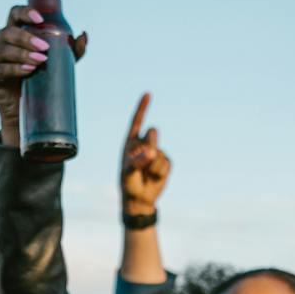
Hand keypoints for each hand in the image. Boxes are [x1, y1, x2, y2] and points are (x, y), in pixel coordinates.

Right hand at [0, 4, 88, 134]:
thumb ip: (71, 51)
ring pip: (3, 50)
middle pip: (8, 32)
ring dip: (22, 54)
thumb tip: (84, 36)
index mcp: (12, 34)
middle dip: (27, 38)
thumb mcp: (59, 64)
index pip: (14, 14)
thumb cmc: (39, 82)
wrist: (25, 111)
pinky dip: (14, 68)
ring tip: (40, 60)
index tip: (40, 19)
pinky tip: (27, 69)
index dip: (25, 13)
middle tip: (45, 48)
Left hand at [120, 93, 169, 210]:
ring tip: (145, 175)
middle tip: (144, 160)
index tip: (148, 94)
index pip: (137, 121)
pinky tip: (154, 178)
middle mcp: (144, 144)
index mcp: (131, 142)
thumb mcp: (128, 173)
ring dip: (153, 166)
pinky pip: (167, 162)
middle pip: (153, 133)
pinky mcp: (165, 162)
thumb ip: (137, 161)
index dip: (143, 107)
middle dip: (150, 144)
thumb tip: (151, 152)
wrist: (139, 199)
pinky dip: (160, 172)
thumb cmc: (128, 184)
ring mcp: (156, 152)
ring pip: (160, 152)